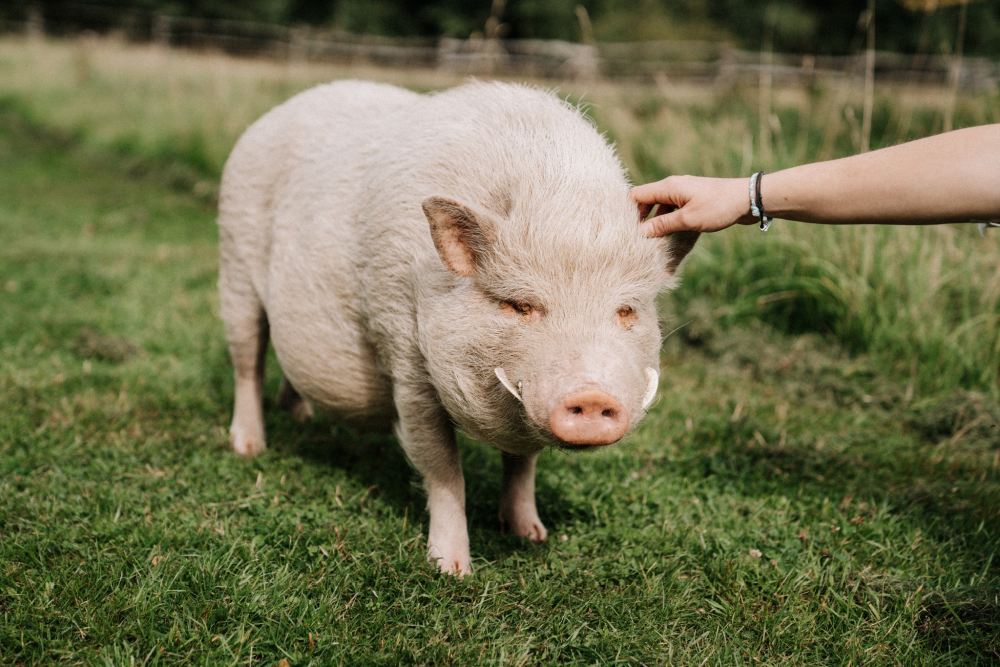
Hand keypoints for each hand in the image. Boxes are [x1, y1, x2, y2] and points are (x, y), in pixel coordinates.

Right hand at [630, 175, 755, 236]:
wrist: (748, 199)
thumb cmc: (718, 207)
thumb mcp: (687, 219)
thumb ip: (662, 225)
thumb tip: (640, 232)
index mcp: (668, 187)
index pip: (636, 195)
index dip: (627, 212)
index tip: (624, 230)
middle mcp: (673, 187)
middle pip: (646, 201)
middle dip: (640, 219)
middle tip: (636, 239)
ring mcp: (683, 193)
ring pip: (660, 207)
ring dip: (655, 222)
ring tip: (652, 241)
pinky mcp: (693, 200)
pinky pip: (673, 210)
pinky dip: (668, 221)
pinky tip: (670, 236)